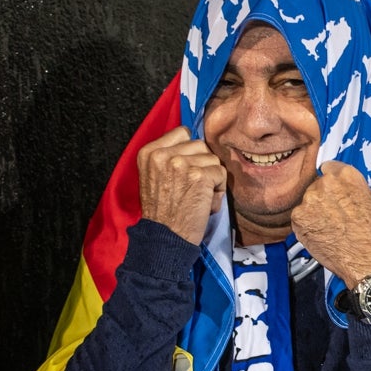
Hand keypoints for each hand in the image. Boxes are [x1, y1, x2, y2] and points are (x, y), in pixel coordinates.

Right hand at [137, 126, 226, 244]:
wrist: (164, 237)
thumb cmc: (163, 211)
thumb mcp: (153, 176)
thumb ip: (168, 158)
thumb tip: (196, 143)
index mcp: (149, 152)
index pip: (182, 133)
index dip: (191, 151)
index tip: (188, 168)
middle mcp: (162, 154)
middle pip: (201, 145)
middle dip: (203, 165)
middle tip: (193, 187)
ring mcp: (181, 164)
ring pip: (213, 159)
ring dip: (212, 179)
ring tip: (198, 196)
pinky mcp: (199, 176)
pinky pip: (221, 174)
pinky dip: (219, 191)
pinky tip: (205, 203)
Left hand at [290, 160, 370, 286]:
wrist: (368, 261)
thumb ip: (356, 192)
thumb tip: (348, 194)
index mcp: (347, 176)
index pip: (329, 168)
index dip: (332, 181)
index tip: (333, 190)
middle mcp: (326, 183)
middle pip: (317, 185)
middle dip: (323, 198)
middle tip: (332, 214)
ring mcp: (310, 200)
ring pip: (307, 202)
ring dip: (313, 211)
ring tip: (328, 228)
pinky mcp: (298, 218)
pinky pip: (299, 218)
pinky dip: (306, 226)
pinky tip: (320, 235)